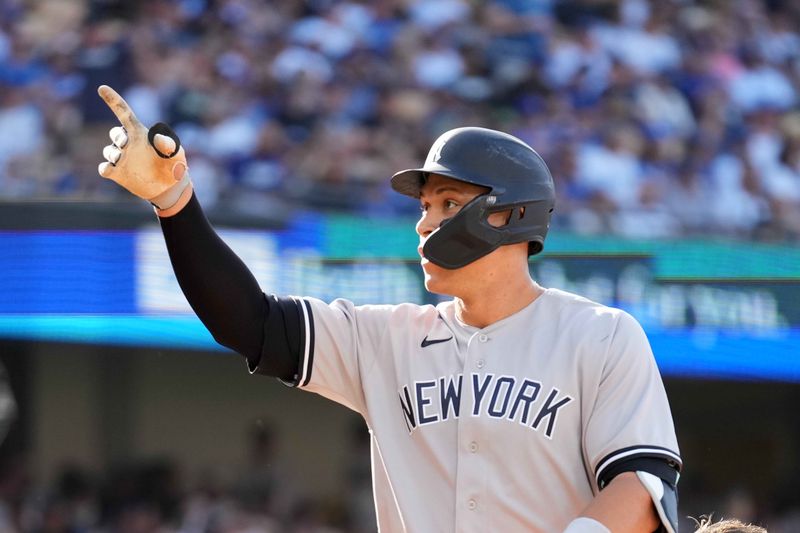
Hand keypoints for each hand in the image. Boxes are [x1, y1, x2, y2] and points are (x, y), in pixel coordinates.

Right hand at [97, 85, 190, 209]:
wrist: (170, 187)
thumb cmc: (174, 165)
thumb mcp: (175, 153)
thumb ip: (168, 144)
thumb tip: (157, 137)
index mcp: (140, 134)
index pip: (124, 113)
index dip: (113, 100)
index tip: (102, 88)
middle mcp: (129, 144)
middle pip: (115, 133)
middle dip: (117, 136)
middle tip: (126, 143)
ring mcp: (122, 159)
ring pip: (109, 151)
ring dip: (113, 154)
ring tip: (123, 159)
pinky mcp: (118, 173)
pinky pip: (104, 169)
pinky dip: (105, 168)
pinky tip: (111, 170)